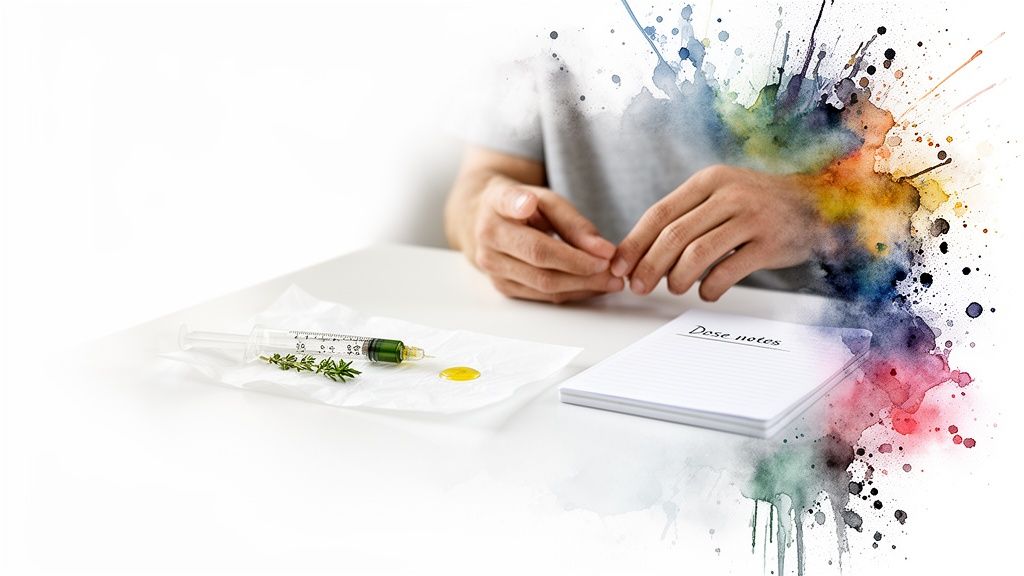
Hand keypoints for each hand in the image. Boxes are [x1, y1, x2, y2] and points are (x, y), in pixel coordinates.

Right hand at [468, 176, 623, 302]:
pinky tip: (592, 286)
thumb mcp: (547, 200)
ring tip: (610, 281)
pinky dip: (572, 292)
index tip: (528, 203)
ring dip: (582, 285)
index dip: (518, 205)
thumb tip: (604, 252)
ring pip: (542, 283)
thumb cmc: (524, 207)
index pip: (508, 204)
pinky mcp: (501, 287)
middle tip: (613, 268)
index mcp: (496, 203)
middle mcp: (488, 236)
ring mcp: (491, 266)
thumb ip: (575, 223)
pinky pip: (542, 296)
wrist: (487, 222)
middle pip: (538, 256)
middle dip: (582, 266)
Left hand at [611, 165, 826, 300]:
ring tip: (675, 288)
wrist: (816, 202)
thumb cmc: (757, 204)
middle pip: (674, 235)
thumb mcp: (721, 195)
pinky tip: (706, 292)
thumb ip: (686, 216)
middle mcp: (729, 195)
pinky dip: (710, 287)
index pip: (659, 213)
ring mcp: (751, 218)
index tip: (619, 266)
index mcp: (709, 181)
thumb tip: (640, 253)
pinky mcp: (770, 244)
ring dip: (678, 278)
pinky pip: (728, 271)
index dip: (635, 243)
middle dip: (649, 266)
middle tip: (639, 287)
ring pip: (698, 253)